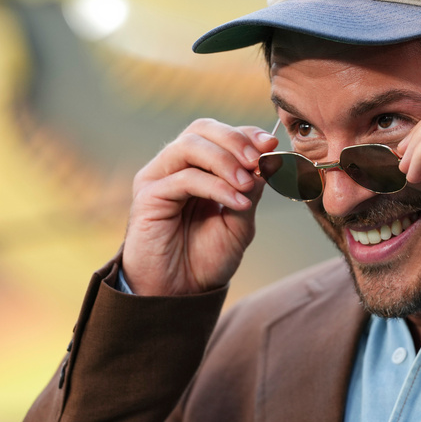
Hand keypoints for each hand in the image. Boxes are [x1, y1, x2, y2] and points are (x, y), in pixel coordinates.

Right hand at [121, 119, 278, 295]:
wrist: (180, 293)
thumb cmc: (207, 258)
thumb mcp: (241, 220)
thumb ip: (252, 189)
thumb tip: (269, 158)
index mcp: (197, 167)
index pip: (220, 134)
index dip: (247, 134)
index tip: (273, 145)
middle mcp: (175, 166)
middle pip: (202, 128)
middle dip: (235, 139)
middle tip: (259, 159)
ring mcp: (158, 178)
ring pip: (190, 145)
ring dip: (226, 161)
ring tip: (248, 184)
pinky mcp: (148, 196)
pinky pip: (184, 178)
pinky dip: (217, 186)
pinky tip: (238, 202)